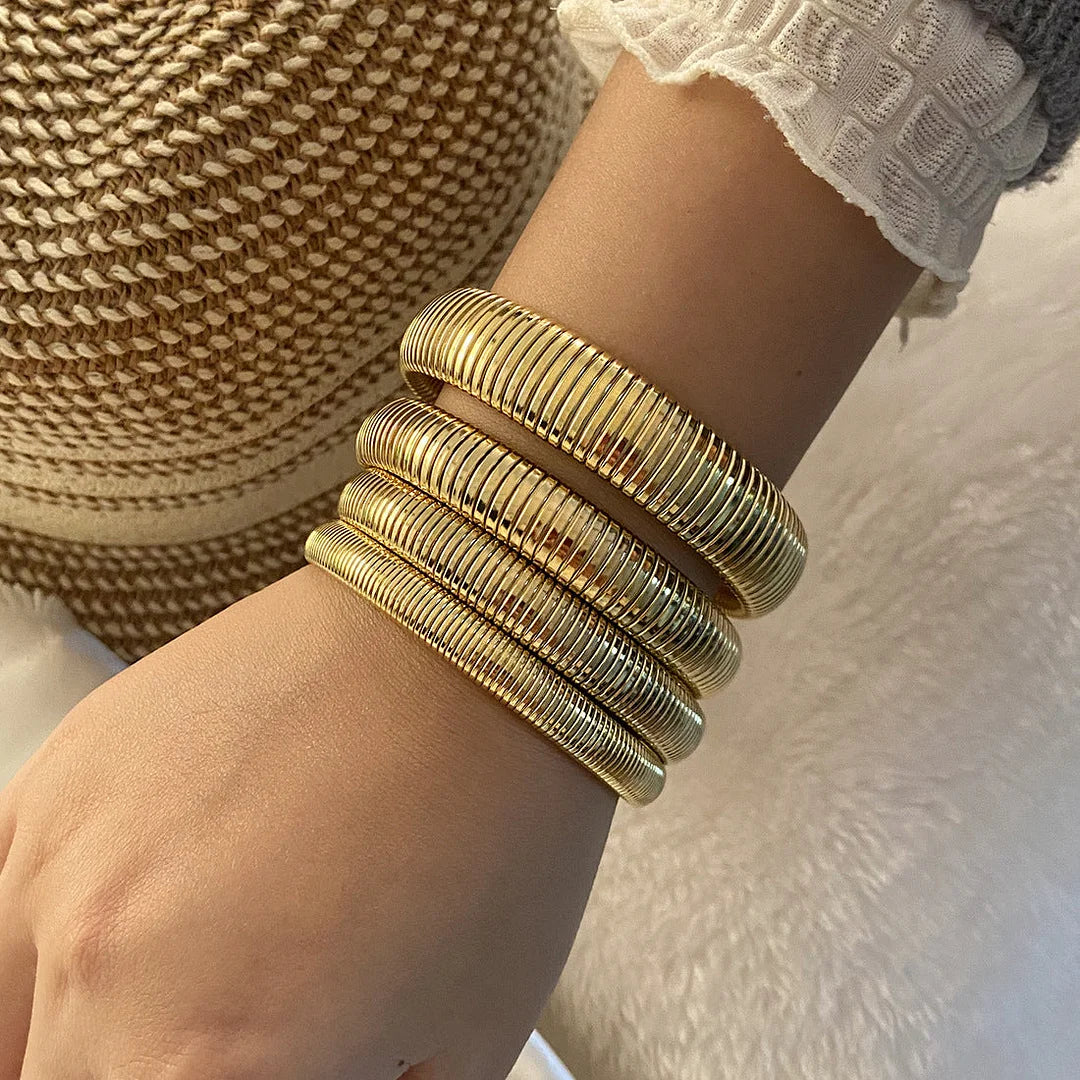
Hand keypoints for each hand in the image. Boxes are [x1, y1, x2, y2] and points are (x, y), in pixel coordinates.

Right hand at [0, 566, 612, 1078]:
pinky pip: (5, 911)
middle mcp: (97, 962)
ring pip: (20, 1021)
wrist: (474, 642)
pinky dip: (52, 952)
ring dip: (93, 1031)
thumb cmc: (497, 823)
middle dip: (159, 1071)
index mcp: (198, 1062)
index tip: (283, 1064)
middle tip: (251, 1040)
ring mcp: (57, 851)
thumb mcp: (455, 1050)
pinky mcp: (59, 772)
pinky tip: (137, 936)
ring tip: (191, 998)